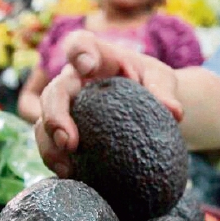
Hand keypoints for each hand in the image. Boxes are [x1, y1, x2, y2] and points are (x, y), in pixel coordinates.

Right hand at [35, 30, 182, 177]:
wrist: (146, 99)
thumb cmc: (150, 82)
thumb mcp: (161, 80)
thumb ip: (164, 91)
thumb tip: (175, 112)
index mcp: (96, 56)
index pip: (80, 44)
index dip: (78, 53)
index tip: (87, 67)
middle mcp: (73, 79)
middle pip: (55, 91)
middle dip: (56, 114)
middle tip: (69, 141)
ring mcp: (66, 105)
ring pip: (44, 120)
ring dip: (50, 144)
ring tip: (66, 167)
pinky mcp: (65, 129)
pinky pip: (52, 143)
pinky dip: (57, 159)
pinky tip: (70, 176)